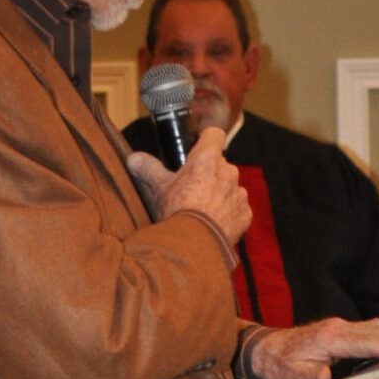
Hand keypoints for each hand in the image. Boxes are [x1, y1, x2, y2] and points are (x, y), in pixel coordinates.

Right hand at [124, 127, 250, 248]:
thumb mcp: (159, 187)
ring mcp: (239, 193)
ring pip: (230, 187)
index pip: (214, 134)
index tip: (198, 148)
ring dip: (219, 194)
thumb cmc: (178, 210)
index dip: (206, 140)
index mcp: (208, 158)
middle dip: (209, 174)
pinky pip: (237, 208)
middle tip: (192, 190)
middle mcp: (229, 171)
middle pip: (220, 165)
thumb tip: (133, 158)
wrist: (195, 244)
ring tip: (202, 211)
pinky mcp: (245, 213)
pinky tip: (214, 224)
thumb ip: (148, 169)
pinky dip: (228, 213)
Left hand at [247, 312, 378, 378]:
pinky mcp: (342, 331)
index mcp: (331, 339)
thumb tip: (325, 378)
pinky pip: (374, 324)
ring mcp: (342, 327)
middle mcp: (340, 328)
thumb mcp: (289, 377)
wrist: (261, 353)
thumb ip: (308, 377)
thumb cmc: (276, 366)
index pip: (370, 342)